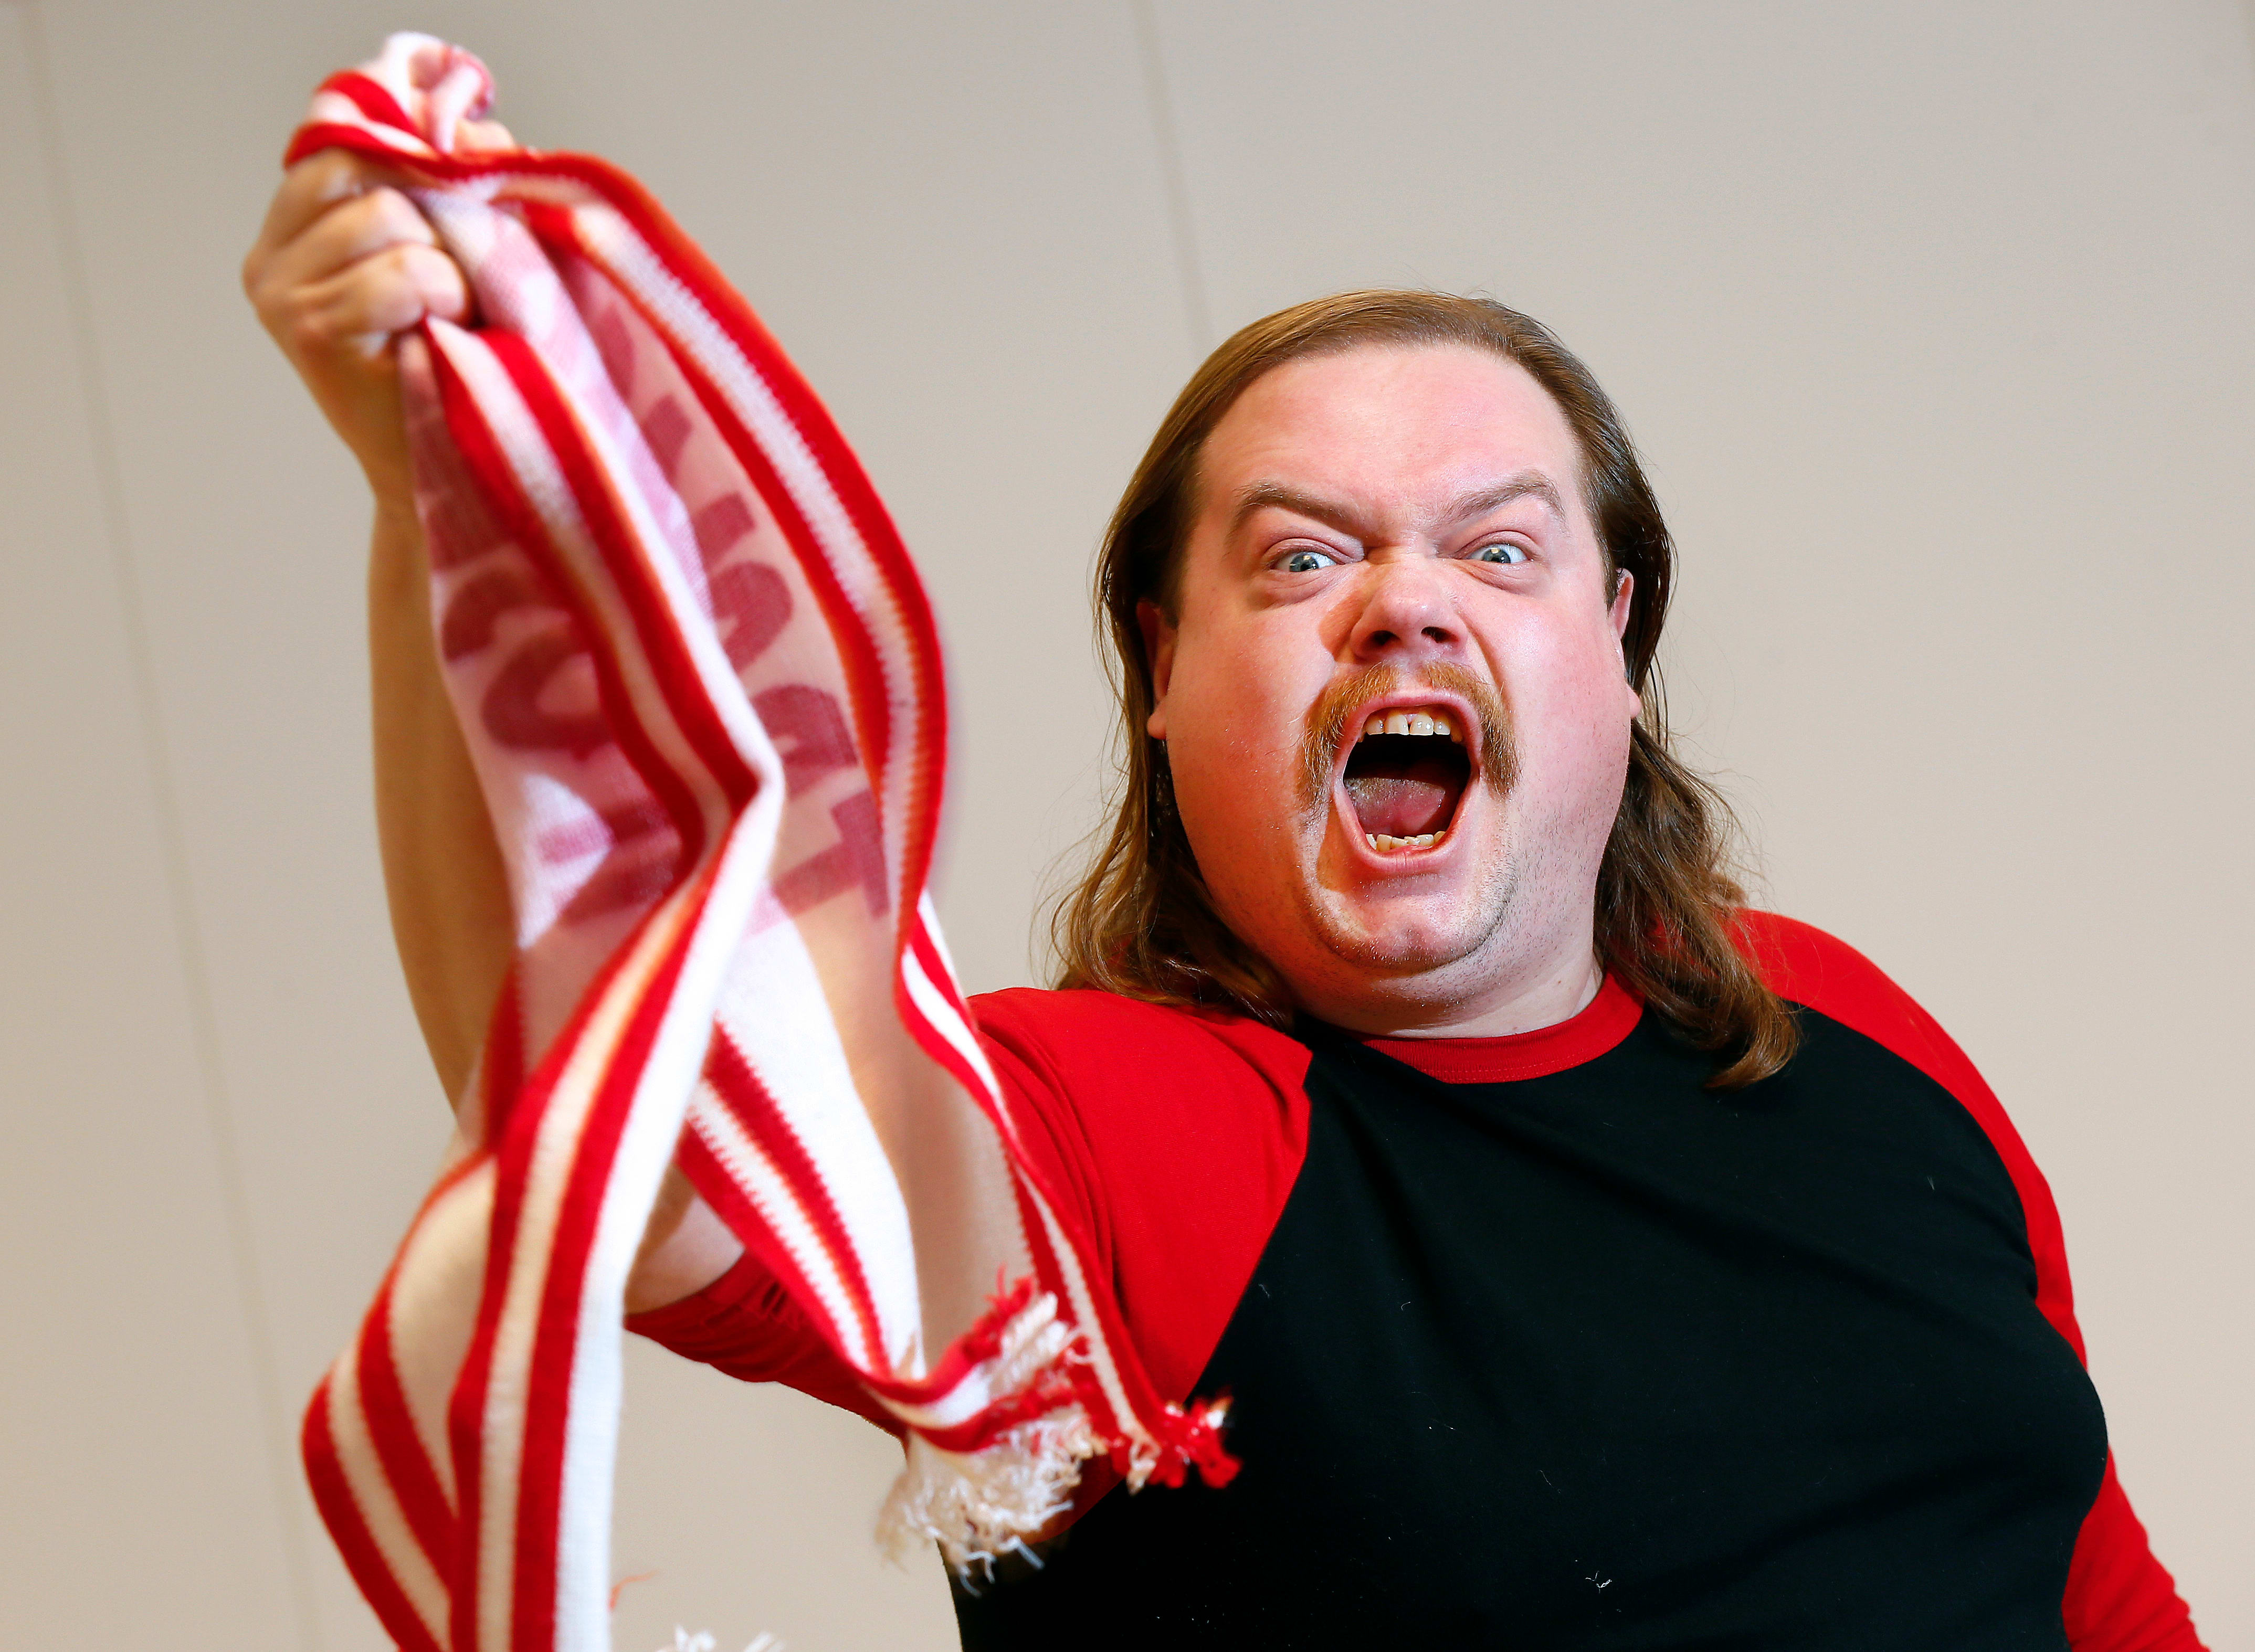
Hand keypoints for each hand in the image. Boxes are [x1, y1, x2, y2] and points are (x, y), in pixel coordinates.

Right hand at [240, 121, 510, 507]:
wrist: (460, 467)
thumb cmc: (470, 357)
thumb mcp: (464, 252)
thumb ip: (457, 181)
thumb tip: (474, 121)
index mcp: (294, 230)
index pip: (340, 142)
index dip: (411, 149)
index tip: (465, 181)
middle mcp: (270, 260)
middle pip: (364, 169)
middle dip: (437, 208)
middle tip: (467, 271)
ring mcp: (281, 297)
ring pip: (389, 216)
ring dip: (451, 261)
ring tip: (458, 312)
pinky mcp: (311, 334)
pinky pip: (404, 272)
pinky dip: (446, 296)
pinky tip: (448, 332)